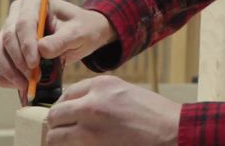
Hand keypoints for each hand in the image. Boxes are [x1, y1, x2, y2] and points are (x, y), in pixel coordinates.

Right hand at [0, 0, 116, 92]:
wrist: (82, 35)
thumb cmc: (82, 29)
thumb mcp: (78, 33)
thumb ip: (61, 41)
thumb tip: (41, 51)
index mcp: (34, 1)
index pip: (23, 23)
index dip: (26, 45)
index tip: (34, 64)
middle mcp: (16, 13)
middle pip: (7, 38)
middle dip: (18, 61)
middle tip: (32, 78)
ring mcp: (8, 30)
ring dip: (10, 72)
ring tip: (26, 85)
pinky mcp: (6, 48)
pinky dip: (5, 77)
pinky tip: (19, 85)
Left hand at [46, 75, 180, 145]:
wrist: (171, 129)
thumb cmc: (154, 113)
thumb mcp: (126, 92)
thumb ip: (102, 95)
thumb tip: (79, 106)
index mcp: (102, 85)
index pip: (67, 94)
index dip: (64, 107)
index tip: (66, 115)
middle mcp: (92, 101)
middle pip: (55, 114)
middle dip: (56, 124)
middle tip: (62, 132)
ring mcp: (89, 124)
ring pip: (54, 134)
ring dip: (58, 139)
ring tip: (65, 143)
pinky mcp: (90, 143)